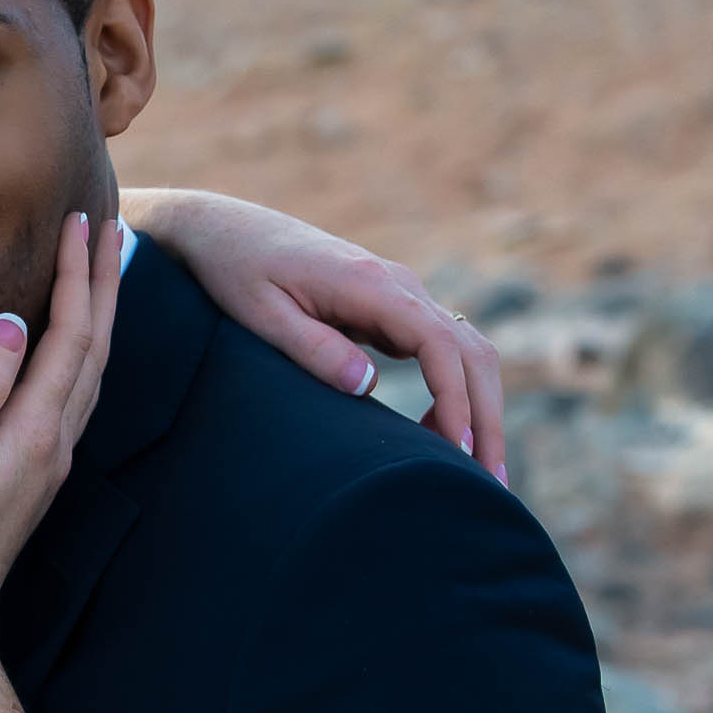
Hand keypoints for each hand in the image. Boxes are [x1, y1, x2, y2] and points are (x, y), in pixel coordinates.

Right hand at [0, 212, 120, 624]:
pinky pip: (71, 396)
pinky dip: (79, 354)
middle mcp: (55, 443)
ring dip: (99, 316)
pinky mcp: (33, 475)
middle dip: (105, 283)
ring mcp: (49, 462)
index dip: (79, 275)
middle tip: (112, 226)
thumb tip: (13, 322)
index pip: (72, 335)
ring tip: (100, 273)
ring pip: (90, 373)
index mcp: (35, 431)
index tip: (83, 220)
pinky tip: (65, 348)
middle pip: (96, 348)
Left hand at [124, 189, 506, 483]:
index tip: (458, 451)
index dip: (456, 400)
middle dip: (486, 418)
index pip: (440, 344)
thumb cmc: (234, 269)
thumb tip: (368, 388)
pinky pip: (438, 351)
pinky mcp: (386, 307)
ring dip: (477, 408)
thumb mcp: (260, 314)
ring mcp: (396, 294)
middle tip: (491, 484)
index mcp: (369, 284)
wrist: (220, 228)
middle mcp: (396, 285)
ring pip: (463, 351)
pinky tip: (440, 437)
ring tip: (474, 471)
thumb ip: (313, 349)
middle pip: (470, 351)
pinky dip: (453, 393)